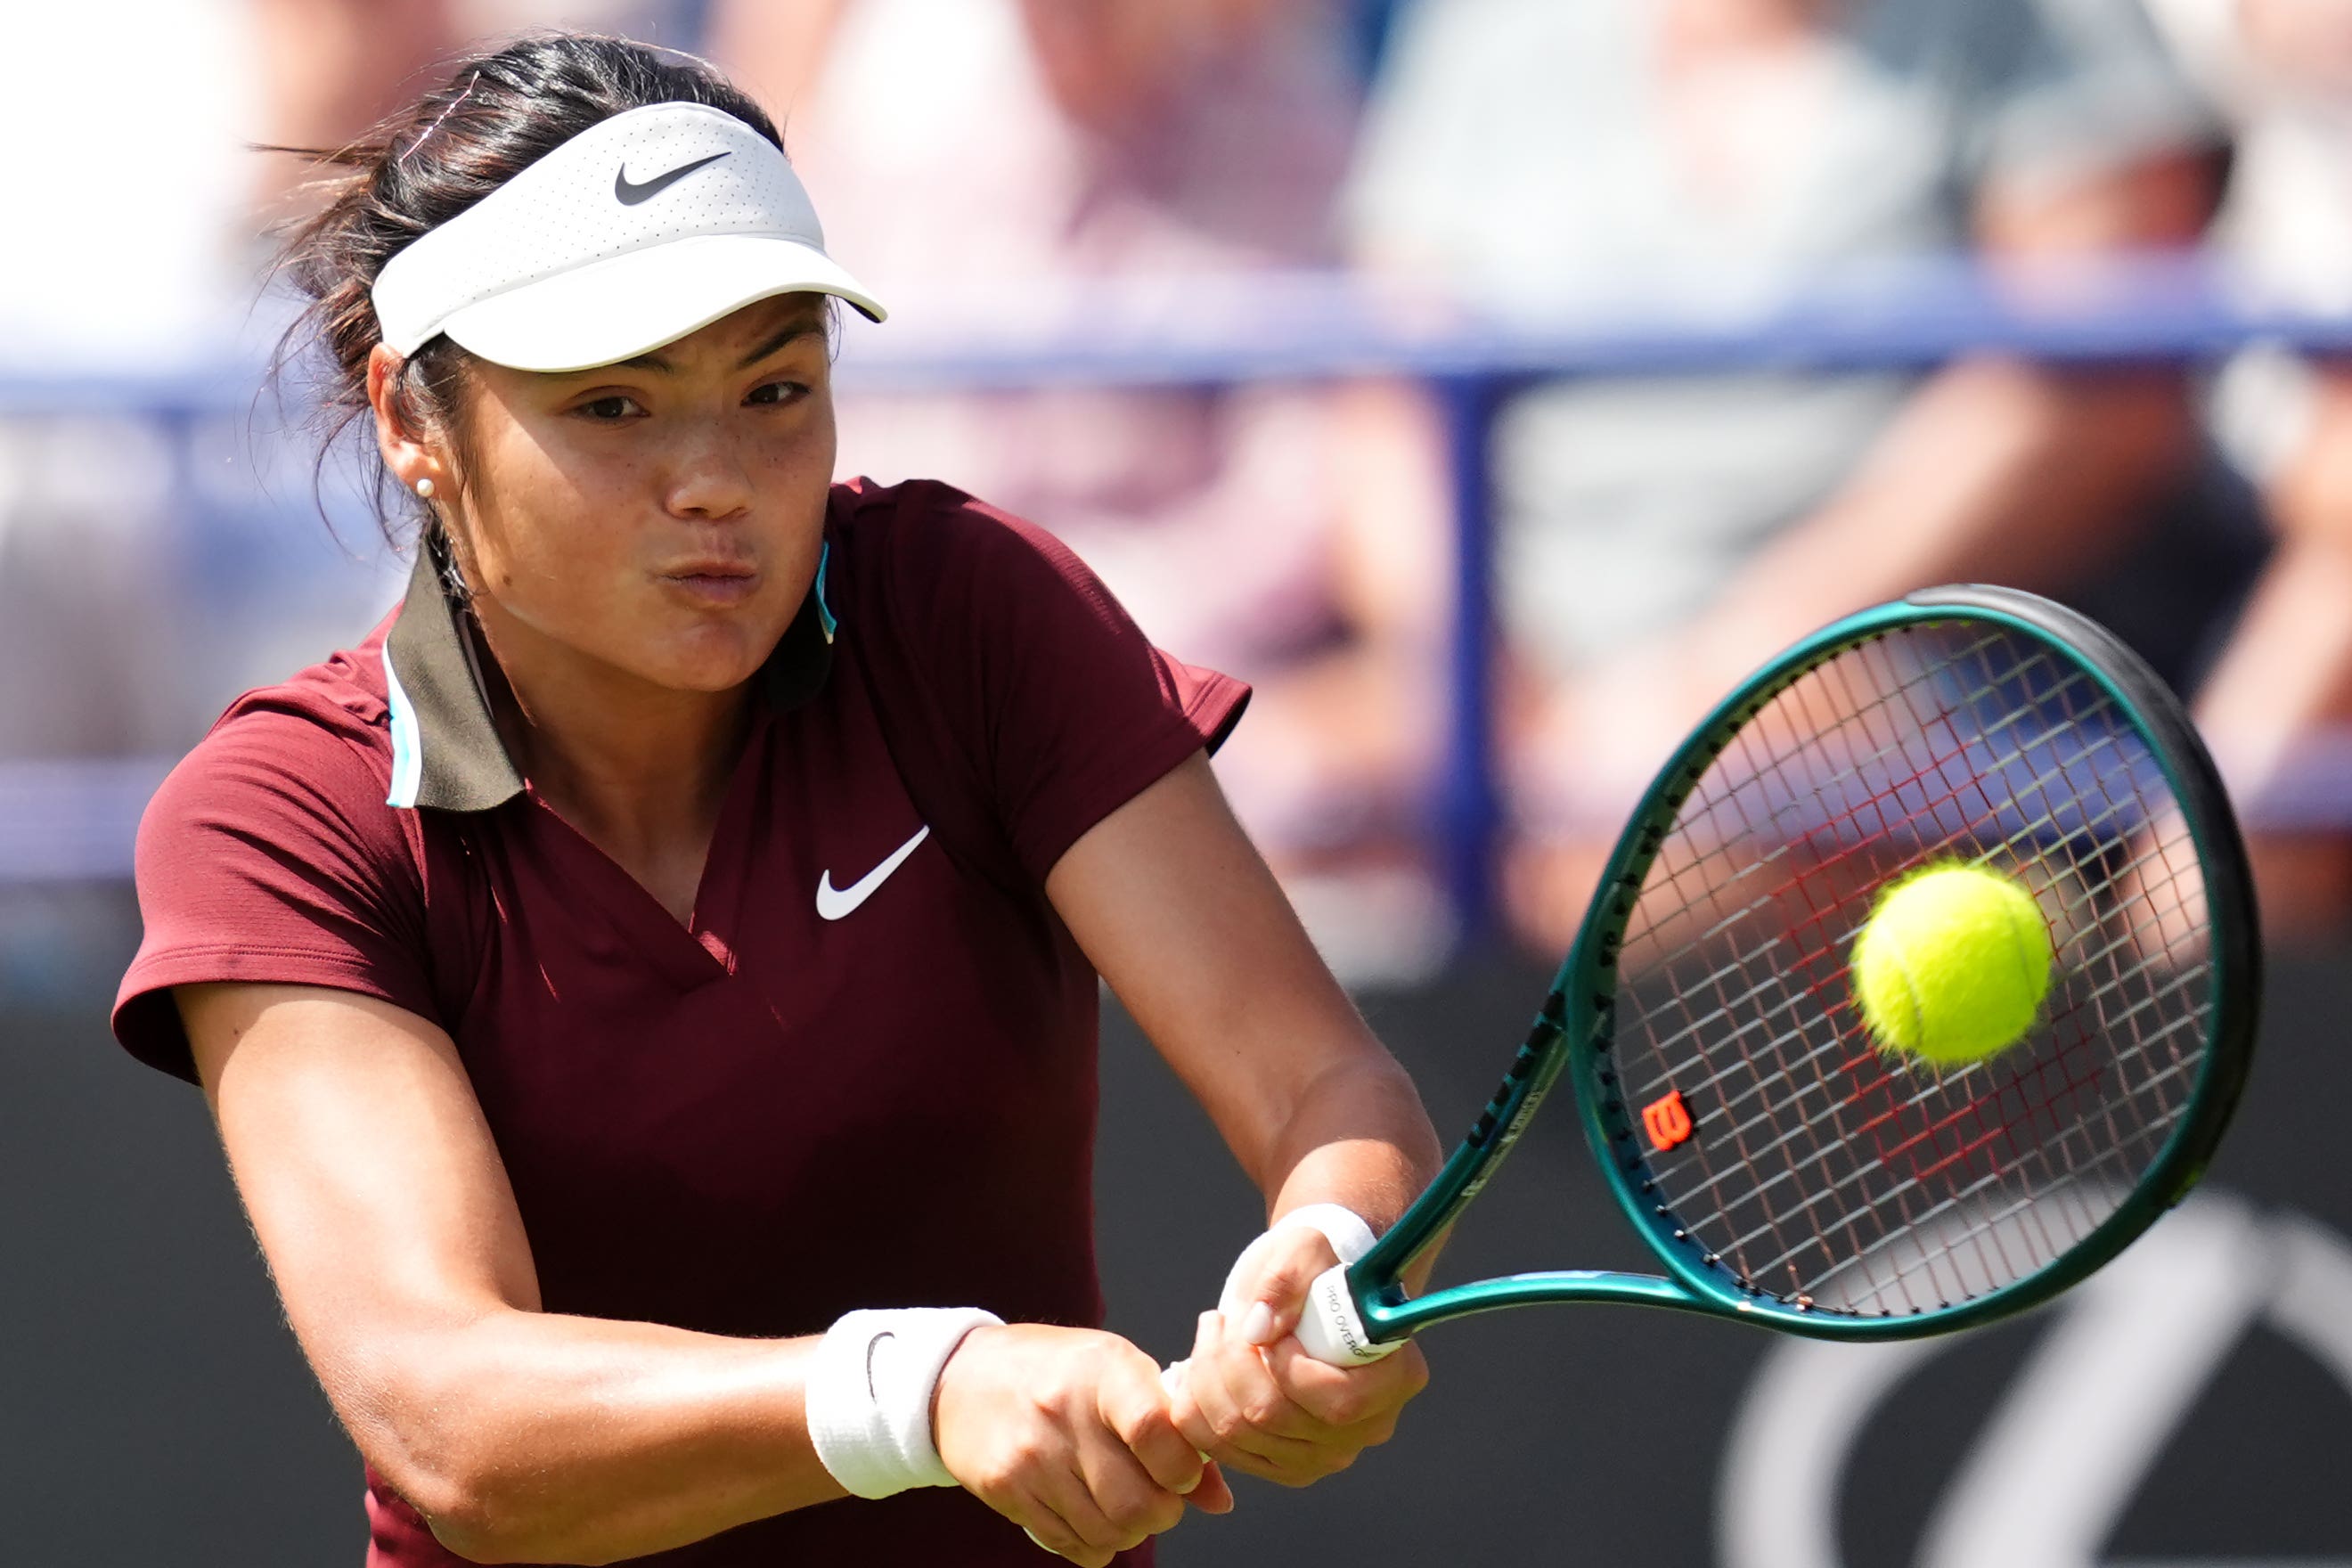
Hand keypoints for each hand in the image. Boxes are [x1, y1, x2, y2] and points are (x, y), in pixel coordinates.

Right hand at [933, 1323, 1233, 1564]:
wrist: (963, 1379)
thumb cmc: (1059, 1372)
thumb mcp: (1117, 1372)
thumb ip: (1170, 1428)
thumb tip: (1218, 1499)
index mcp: (1104, 1370)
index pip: (1157, 1431)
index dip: (1183, 1467)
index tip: (1182, 1470)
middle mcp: (1065, 1411)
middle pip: (1137, 1502)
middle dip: (1162, 1512)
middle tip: (1158, 1498)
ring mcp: (1031, 1454)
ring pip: (1107, 1532)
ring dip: (1129, 1531)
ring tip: (1124, 1506)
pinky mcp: (1006, 1488)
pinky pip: (1069, 1544)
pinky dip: (1093, 1544)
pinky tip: (1091, 1516)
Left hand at [1168, 1227, 1428, 1485]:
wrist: (1306, 1292)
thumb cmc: (1314, 1267)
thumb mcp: (1304, 1248)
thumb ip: (1287, 1279)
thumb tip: (1259, 1329)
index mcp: (1396, 1378)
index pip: (1336, 1402)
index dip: (1285, 1365)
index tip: (1263, 1323)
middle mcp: (1367, 1427)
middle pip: (1275, 1418)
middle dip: (1229, 1361)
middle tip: (1217, 1319)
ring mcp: (1324, 1454)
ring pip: (1238, 1434)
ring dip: (1205, 1377)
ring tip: (1210, 1331)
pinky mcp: (1283, 1465)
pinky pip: (1219, 1448)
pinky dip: (1194, 1405)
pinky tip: (1196, 1366)